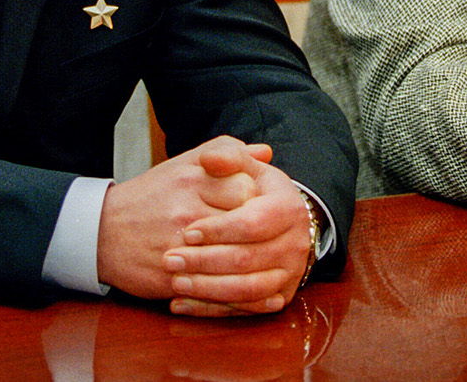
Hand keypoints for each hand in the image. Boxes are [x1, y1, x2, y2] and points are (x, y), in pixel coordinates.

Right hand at [95, 136, 272, 301]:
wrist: (101, 231)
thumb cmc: (150, 196)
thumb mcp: (184, 164)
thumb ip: (226, 153)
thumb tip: (265, 152)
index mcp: (191, 179)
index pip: (247, 187)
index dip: (259, 199)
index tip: (258, 206)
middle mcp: (185, 210)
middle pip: (245, 223)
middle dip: (258, 232)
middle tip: (260, 236)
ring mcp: (178, 246)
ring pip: (233, 259)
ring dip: (250, 264)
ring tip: (255, 261)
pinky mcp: (170, 277)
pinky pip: (214, 288)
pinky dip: (234, 292)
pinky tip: (244, 287)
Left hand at [163, 140, 315, 316]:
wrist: (281, 222)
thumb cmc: (255, 191)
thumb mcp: (246, 168)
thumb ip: (227, 156)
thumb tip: (209, 159)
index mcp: (288, 207)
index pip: (253, 222)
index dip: (219, 229)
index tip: (188, 232)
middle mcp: (296, 243)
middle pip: (248, 259)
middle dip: (205, 262)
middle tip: (170, 260)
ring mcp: (290, 272)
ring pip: (248, 289)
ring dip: (208, 289)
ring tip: (175, 282)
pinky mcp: (280, 296)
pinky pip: (246, 310)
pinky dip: (212, 310)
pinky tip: (182, 304)